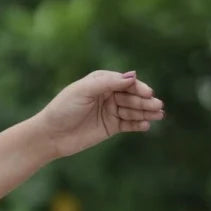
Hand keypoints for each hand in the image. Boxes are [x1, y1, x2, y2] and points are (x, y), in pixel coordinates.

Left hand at [34, 70, 164, 160]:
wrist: (51, 135)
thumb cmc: (63, 109)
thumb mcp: (83, 91)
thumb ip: (107, 83)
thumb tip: (133, 75)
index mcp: (102, 81)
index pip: (125, 82)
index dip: (138, 87)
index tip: (148, 93)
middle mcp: (108, 94)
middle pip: (132, 96)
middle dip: (145, 101)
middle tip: (158, 106)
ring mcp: (111, 110)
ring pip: (133, 110)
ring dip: (146, 112)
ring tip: (159, 115)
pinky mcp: (111, 127)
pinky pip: (129, 124)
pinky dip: (138, 124)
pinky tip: (147, 125)